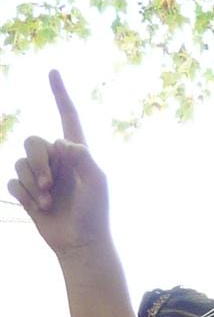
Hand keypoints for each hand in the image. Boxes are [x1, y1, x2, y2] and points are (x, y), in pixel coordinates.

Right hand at [6, 71, 109, 256]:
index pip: (68, 118)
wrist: (82, 244)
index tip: (53, 72)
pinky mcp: (29, 193)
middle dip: (38, 162)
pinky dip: (24, 194)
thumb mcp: (97, 183)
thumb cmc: (95, 214)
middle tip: (51, 185)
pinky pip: (14, 181)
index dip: (60, 95)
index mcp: (76, 153)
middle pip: (32, 141)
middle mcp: (57, 160)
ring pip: (20, 162)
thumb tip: (60, 142)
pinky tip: (39, 208)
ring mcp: (41, 176)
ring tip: (49, 202)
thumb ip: (83, 158)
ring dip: (33, 183)